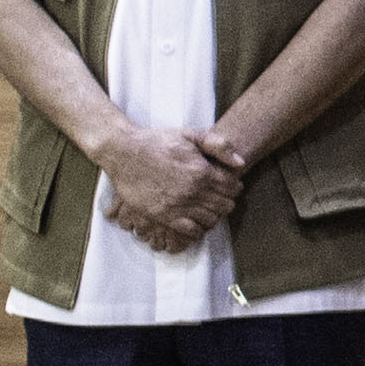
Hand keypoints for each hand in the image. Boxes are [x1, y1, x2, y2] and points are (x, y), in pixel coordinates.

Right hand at [96, 125, 241, 253]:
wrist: (123, 152)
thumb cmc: (158, 141)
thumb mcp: (190, 134)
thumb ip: (219, 145)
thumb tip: (241, 163)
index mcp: (202, 172)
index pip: (233, 188)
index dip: (234, 186)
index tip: (228, 184)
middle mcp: (192, 191)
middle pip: (225, 205)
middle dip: (226, 201)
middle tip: (219, 197)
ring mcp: (177, 205)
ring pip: (211, 219)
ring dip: (214, 215)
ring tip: (208, 208)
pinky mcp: (162, 215)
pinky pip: (190, 231)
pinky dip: (198, 229)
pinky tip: (196, 220)